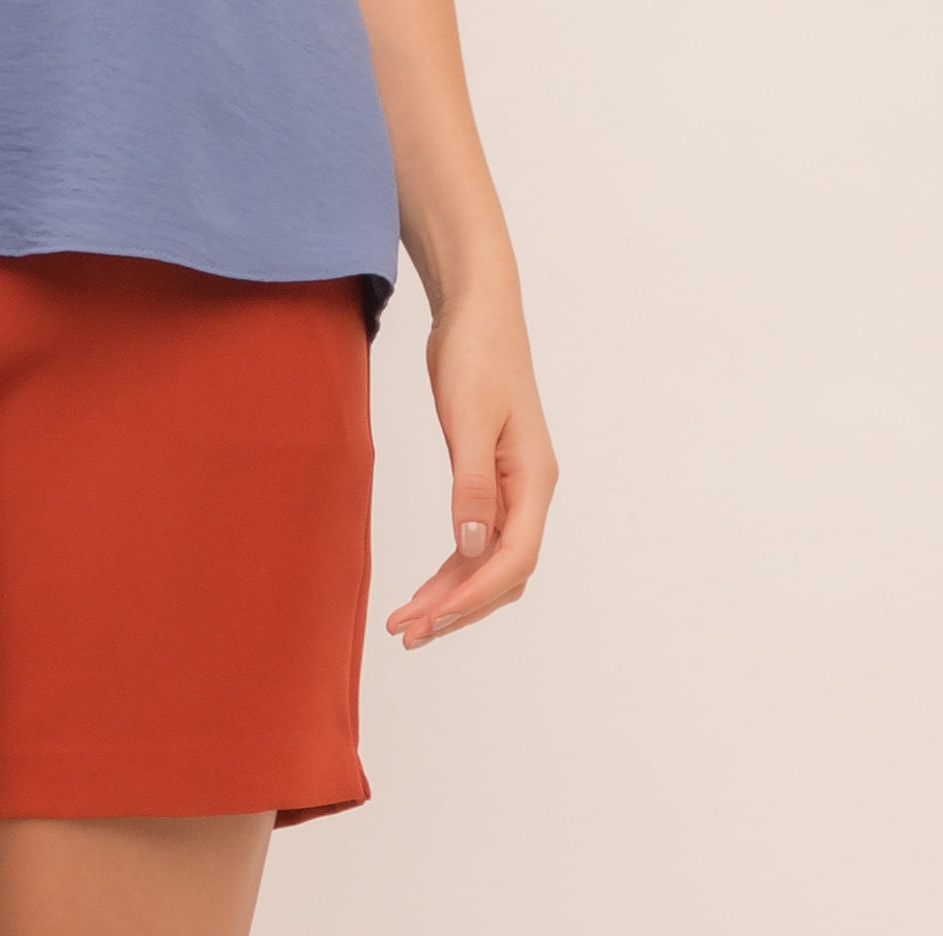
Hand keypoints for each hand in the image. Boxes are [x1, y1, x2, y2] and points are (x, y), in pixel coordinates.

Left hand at [386, 286, 557, 650]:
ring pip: (490, 560)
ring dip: (454, 593)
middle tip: (408, 633)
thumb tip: (471, 548)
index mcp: (534, 479)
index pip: (513, 557)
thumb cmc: (477, 353)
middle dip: (459, 607)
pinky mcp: (488, 475)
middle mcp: (529, 490)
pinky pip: (477, 537)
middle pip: (503, 571)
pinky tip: (430, 584)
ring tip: (409, 622)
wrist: (476, 309)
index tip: (432, 617)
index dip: (474, 594)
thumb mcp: (470, 417)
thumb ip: (473, 483)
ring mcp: (511, 485)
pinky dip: (453, 565)